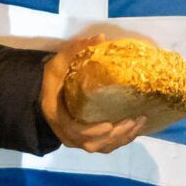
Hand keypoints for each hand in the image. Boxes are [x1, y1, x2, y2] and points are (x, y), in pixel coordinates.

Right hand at [41, 30, 152, 154]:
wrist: (45, 95)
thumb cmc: (52, 81)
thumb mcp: (57, 65)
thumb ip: (74, 52)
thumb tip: (100, 38)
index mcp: (59, 119)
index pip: (76, 132)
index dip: (93, 132)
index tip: (109, 125)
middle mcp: (69, 135)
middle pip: (94, 144)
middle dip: (116, 135)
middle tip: (133, 120)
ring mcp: (79, 140)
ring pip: (103, 147)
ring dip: (123, 138)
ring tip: (139, 122)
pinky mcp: (89, 139)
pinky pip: (107, 145)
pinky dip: (122, 139)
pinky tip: (136, 127)